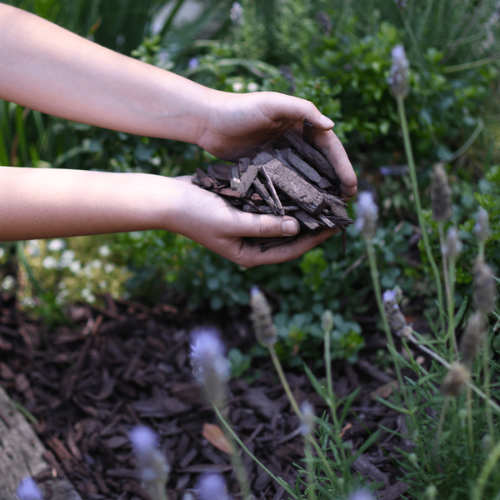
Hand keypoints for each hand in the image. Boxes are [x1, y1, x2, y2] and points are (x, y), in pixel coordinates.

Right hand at [168, 176, 338, 267]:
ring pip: (281, 222)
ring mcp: (247, 227)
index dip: (313, 240)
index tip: (334, 227)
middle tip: (334, 212)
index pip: (289, 250)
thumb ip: (264, 227)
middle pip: (289, 238)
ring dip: (300, 212)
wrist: (169, 199)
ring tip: (322, 199)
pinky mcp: (244, 211)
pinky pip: (270, 208)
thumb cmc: (196, 215)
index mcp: (249, 254)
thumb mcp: (232, 222)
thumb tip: (297, 228)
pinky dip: (284, 201)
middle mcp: (251, 243)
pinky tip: (299, 188)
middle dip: (311, 226)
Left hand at [197, 91, 356, 198]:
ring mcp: (280, 155)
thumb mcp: (273, 104)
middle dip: (336, 181)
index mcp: (301, 123)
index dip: (342, 165)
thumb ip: (303, 111)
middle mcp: (294, 139)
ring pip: (306, 175)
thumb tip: (332, 126)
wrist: (207, 121)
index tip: (351, 186)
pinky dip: (297, 193)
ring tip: (330, 209)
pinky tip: (303, 208)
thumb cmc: (240, 108)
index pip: (329, 146)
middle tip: (346, 202)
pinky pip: (287, 182)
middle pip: (322, 163)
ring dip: (319, 190)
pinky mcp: (266, 167)